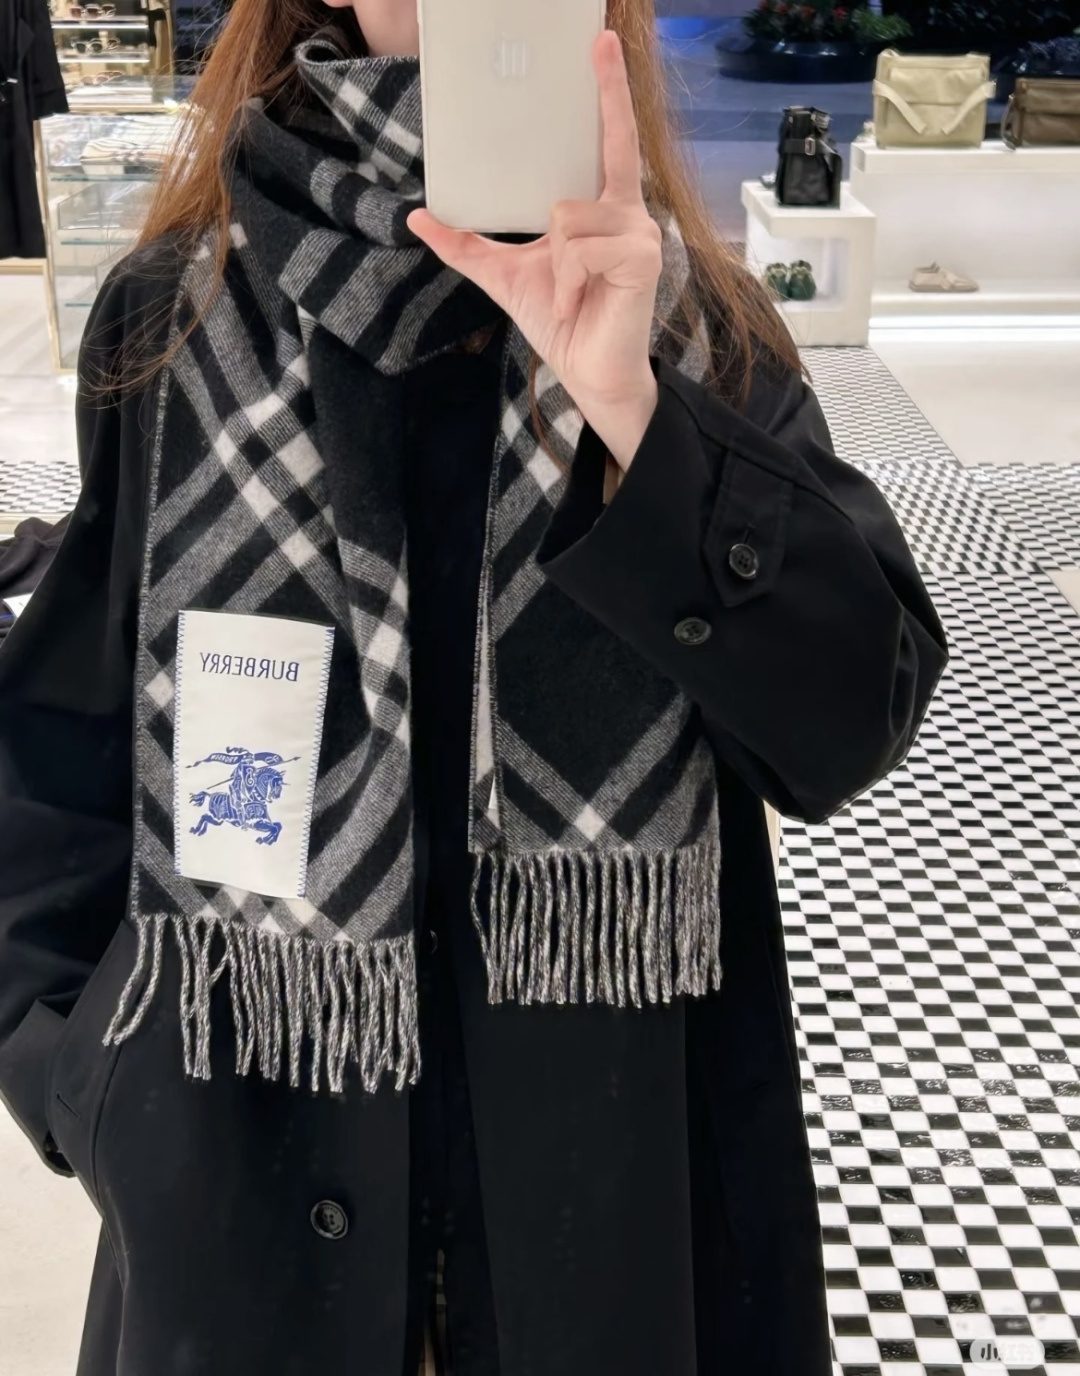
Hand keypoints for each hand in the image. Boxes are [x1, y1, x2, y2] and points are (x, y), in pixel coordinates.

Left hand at [405, 28, 661, 471]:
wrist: (589, 372)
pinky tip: (581, 301)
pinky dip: (568, 278)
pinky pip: (579, 245)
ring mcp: (640, 233)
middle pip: (591, 166)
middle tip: (583, 148)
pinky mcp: (642, 257)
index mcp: (603, 207)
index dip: (608, 90)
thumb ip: (466, 244)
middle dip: (585, 164)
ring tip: (571, 294)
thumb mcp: (504, 275)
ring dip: (556, 264)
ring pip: (567, 216)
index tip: (598, 41)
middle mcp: (628, 212)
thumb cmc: (561, 320)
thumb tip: (418, 217)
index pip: (610, 139)